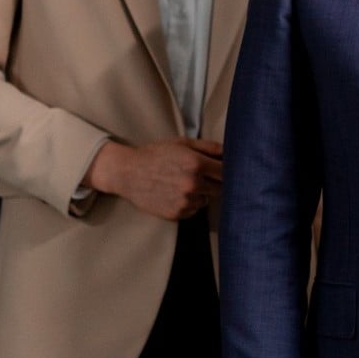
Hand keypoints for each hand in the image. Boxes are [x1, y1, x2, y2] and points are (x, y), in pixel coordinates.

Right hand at [84, 138, 222, 219]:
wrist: (128, 173)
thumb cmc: (156, 154)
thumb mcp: (183, 143)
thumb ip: (209, 147)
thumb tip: (230, 152)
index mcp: (196, 164)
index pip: (226, 172)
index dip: (229, 170)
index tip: (228, 169)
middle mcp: (192, 184)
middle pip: (221, 188)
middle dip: (217, 182)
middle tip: (207, 176)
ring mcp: (185, 201)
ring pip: (207, 199)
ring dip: (203, 193)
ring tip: (186, 183)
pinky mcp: (177, 214)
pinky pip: (194, 209)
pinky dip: (191, 203)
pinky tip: (177, 193)